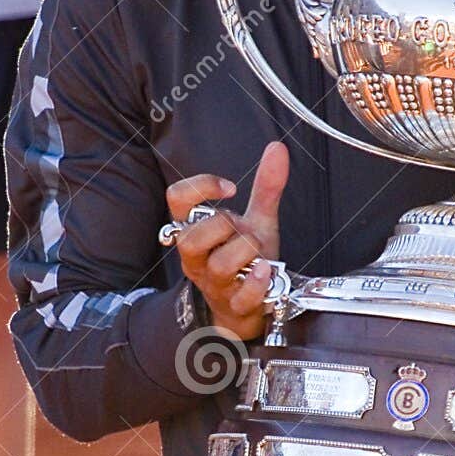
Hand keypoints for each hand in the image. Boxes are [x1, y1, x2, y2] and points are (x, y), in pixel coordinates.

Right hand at [164, 142, 288, 341]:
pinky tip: (267, 270)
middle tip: (244, 229)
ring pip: (220, 264)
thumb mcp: (256, 219)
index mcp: (195, 230)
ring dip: (247, 251)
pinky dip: (257, 281)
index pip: (177, 199)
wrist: (247, 306)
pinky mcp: (234, 307)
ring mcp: (213, 284)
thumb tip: (277, 148)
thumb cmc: (244, 259)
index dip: (202, 186)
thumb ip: (266, 187)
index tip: (231, 188)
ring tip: (259, 252)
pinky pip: (241, 295)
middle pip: (193, 236)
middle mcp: (196, 257)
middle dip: (226, 225)